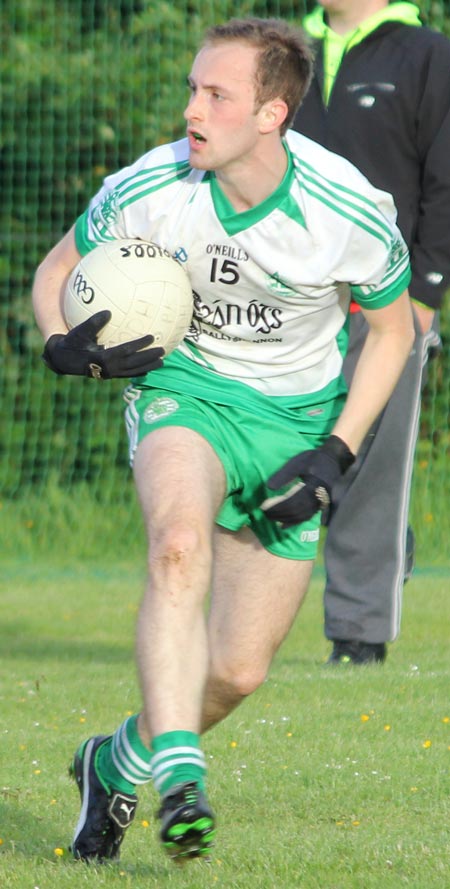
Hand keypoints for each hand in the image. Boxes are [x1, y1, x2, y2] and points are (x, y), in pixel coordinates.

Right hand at [42, 310, 163, 378]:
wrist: (63, 360)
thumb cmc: (72, 342)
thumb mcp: (80, 331)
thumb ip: (93, 322)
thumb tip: (108, 312)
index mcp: (102, 358)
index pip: (125, 351)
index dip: (139, 344)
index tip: (151, 337)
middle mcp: (109, 368)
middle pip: (134, 364)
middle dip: (149, 358)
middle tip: (163, 350)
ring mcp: (110, 374)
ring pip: (133, 372)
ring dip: (148, 366)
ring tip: (162, 362)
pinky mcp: (110, 376)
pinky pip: (128, 374)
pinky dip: (139, 371)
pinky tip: (149, 368)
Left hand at [261, 435, 354, 527]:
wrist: (334, 459)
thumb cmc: (314, 459)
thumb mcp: (297, 462)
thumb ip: (284, 475)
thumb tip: (269, 487)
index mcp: (311, 486)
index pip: (291, 502)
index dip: (277, 507)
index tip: (264, 508)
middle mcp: (317, 498)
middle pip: (296, 511)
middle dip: (279, 514)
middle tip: (266, 514)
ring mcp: (320, 503)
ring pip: (301, 517)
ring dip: (285, 520)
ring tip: (272, 519)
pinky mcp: (321, 505)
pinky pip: (306, 517)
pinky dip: (294, 523)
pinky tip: (284, 525)